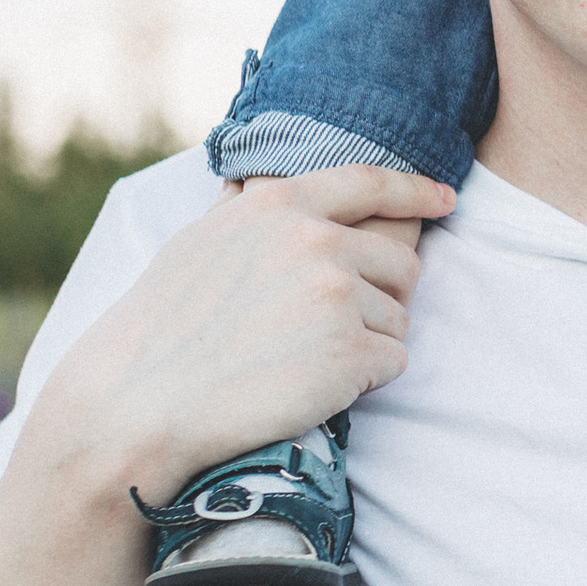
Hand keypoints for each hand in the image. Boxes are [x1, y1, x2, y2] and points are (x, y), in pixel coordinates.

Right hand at [35, 168, 454, 508]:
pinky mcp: (351, 351)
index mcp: (279, 205)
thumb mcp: (198, 243)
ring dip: (367, 344)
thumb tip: (255, 185)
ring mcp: (337, 295)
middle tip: (335, 330)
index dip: (417, 191)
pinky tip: (313, 386)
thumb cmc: (161, 328)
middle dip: (384, 297)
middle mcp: (316, 240)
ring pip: (398, 319)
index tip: (445, 199)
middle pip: (401, 263)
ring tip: (304, 362)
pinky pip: (393, 362)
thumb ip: (246, 214)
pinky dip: (364, 380)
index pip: (371, 184)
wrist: (141, 402)